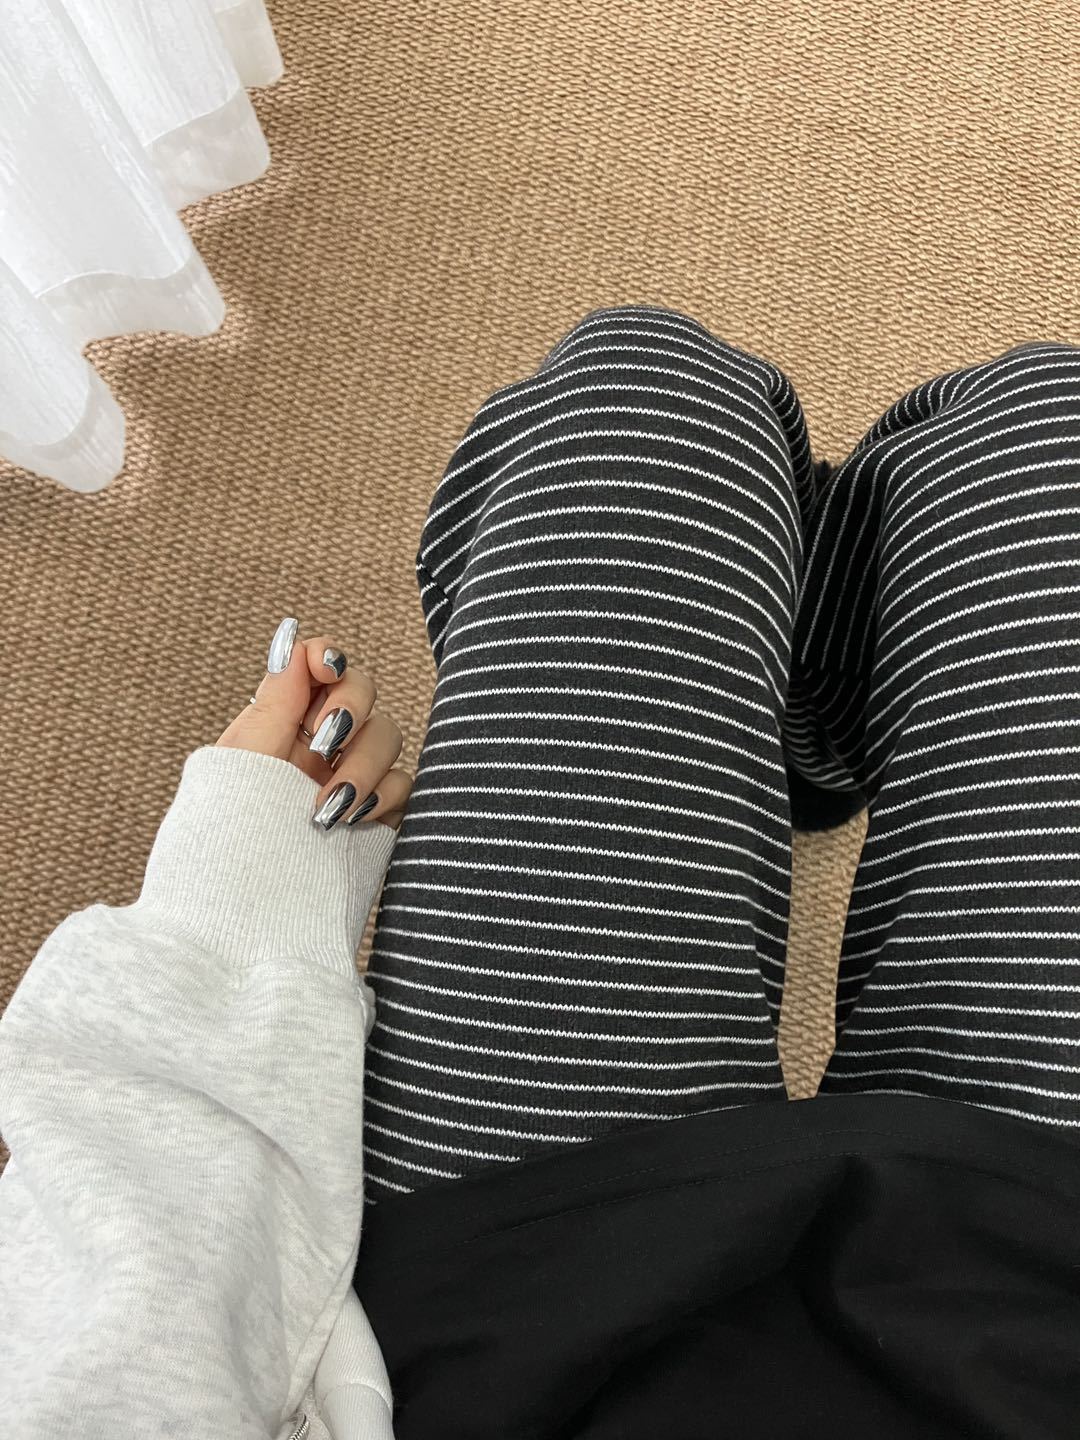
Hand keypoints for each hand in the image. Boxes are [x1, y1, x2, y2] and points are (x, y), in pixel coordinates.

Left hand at [216, 618, 411, 829]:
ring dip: (363, 764)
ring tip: (328, 806)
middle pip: (362, 692)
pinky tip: (351, 821)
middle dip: (350, 709)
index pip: (320, 668)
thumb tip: (293, 641)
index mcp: (281, 724)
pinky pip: (404, 785)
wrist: (243, 912)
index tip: (324, 669)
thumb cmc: (223, 840)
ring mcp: (351, 780)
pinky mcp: (377, 817)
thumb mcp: (241, 763)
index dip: (328, 658)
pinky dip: (384, 796)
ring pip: (388, 736)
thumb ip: (275, 702)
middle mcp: (319, 746)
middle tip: (323, 746)